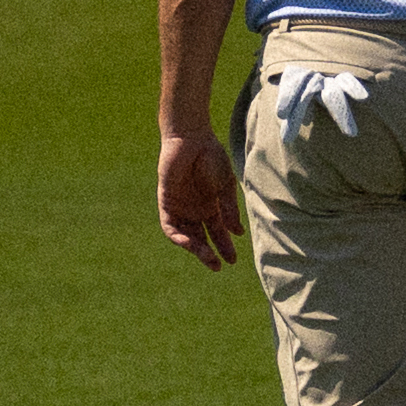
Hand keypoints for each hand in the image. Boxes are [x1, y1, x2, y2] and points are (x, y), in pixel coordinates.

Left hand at [159, 131, 244, 268]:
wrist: (191, 139)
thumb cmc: (212, 157)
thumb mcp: (225, 185)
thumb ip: (229, 208)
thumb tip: (237, 232)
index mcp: (212, 206)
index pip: (218, 232)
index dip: (225, 246)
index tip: (233, 260)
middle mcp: (196, 210)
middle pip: (202, 238)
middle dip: (210, 253)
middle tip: (219, 266)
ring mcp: (181, 207)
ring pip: (186, 235)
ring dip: (195, 248)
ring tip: (207, 257)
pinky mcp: (167, 202)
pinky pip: (170, 225)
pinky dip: (178, 236)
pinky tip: (188, 243)